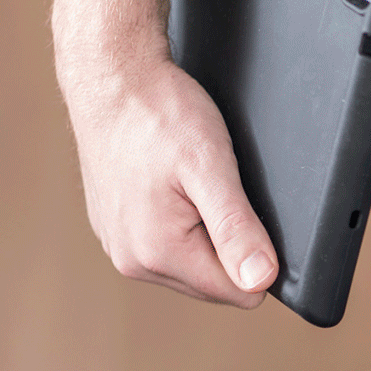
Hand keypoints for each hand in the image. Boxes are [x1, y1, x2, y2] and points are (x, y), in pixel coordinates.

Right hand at [60, 52, 276, 306]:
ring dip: (205, 230)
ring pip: (192, 263)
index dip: (257, 254)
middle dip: (229, 241)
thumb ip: (237, 229)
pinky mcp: (114, 230)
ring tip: (190, 181)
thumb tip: (260, 280)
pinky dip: (180, 219)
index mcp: (158, 253)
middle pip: (215, 282)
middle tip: (215, 189)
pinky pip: (167, 244)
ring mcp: (119, 246)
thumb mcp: (212, 168)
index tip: (243, 208)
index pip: (240, 291)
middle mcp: (133, 260)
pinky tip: (171, 183)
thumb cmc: (159, 114)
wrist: (111, 78)